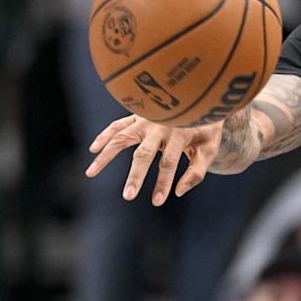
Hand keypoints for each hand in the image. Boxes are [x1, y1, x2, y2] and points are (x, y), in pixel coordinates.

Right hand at [85, 114, 223, 205]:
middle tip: (128, 196)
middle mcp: (161, 124)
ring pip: (122, 137)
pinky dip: (105, 135)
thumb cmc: (207, 128)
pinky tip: (93, 149)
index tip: (157, 201)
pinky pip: (118, 124)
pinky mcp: (138, 114)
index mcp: (181, 132)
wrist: (204, 98)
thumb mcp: (210, 149)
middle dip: (136, 176)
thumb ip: (197, 171)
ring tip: (90, 173)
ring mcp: (147, 118)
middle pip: (144, 153)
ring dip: (106, 155)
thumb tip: (178, 192)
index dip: (163, 182)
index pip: (169, 162)